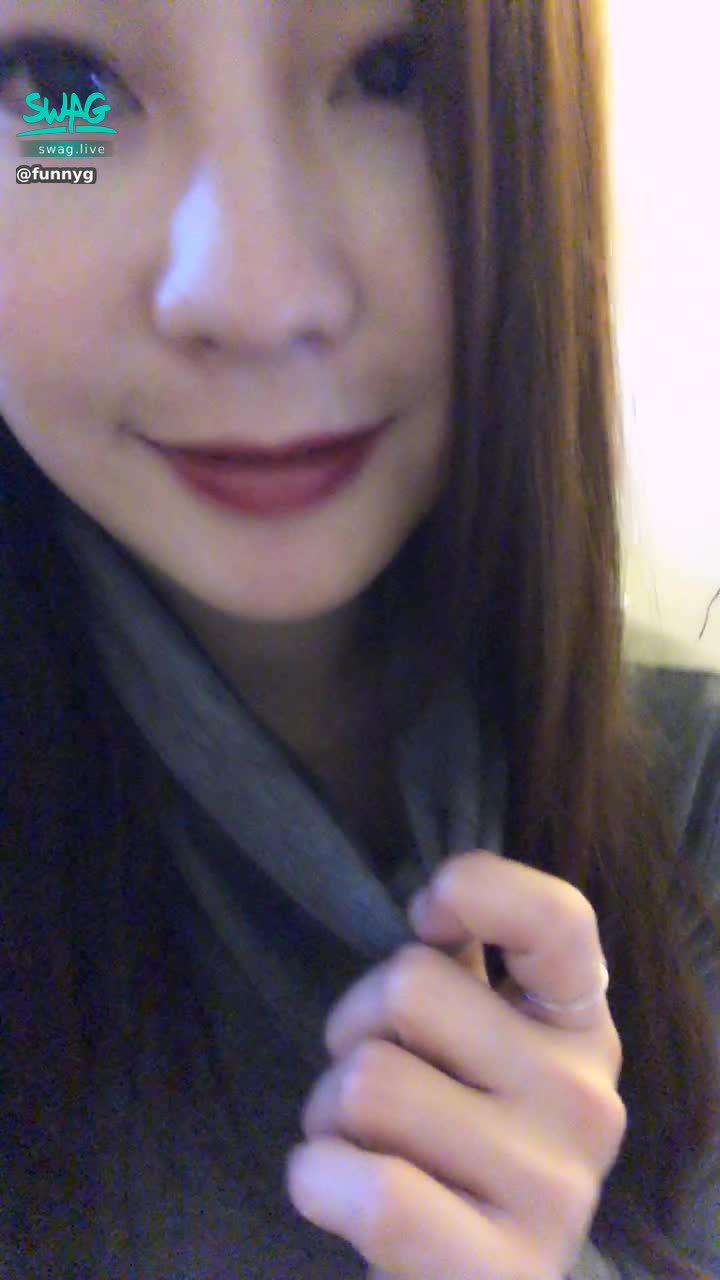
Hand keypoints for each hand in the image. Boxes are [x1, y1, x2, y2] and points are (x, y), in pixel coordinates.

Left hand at [284, 849, 625, 1279]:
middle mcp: (586, 1099)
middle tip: (373, 1085)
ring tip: (361, 1145)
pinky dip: (319, 1179)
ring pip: (369, 1080)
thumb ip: (462, 972)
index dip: (475, 889)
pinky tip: (339, 1193)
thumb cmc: (448, 1141)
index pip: (555, 918)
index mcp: (580, 1026)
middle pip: (410, 984)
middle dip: (355, 1026)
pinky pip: (372, 1187)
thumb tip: (434, 896)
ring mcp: (553, 1190)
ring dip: (328, 1110)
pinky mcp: (501, 1272)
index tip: (427, 918)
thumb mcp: (474, 1046)